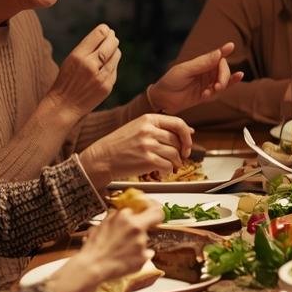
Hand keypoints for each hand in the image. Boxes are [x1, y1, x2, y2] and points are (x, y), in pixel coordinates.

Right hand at [46, 24, 119, 116]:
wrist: (63, 105)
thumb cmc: (66, 81)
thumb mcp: (70, 60)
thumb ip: (86, 49)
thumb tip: (105, 34)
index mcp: (77, 56)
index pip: (98, 35)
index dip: (105, 30)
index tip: (106, 30)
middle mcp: (90, 65)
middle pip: (110, 44)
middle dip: (113, 38)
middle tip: (113, 37)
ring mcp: (100, 76)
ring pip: (115, 55)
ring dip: (115, 50)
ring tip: (112, 49)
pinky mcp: (107, 86)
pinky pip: (114, 69)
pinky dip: (113, 64)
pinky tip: (109, 63)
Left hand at [74, 198, 162, 283]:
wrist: (91, 266)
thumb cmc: (114, 265)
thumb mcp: (140, 262)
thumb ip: (147, 251)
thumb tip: (147, 251)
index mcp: (137, 225)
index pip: (156, 212)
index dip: (159, 216)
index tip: (158, 219)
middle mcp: (123, 218)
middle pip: (137, 214)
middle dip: (139, 224)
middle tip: (137, 238)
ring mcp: (110, 219)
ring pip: (123, 218)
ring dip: (125, 227)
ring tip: (122, 244)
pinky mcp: (99, 223)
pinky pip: (111, 223)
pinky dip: (113, 231)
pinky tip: (111, 244)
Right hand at [77, 114, 193, 186]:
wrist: (101, 158)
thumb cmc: (118, 144)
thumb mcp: (137, 128)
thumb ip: (160, 128)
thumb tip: (189, 131)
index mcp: (148, 119)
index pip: (178, 123)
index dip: (187, 135)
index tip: (187, 144)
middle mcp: (149, 130)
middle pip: (177, 141)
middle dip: (182, 152)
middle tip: (179, 158)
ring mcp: (148, 145)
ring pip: (174, 154)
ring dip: (176, 163)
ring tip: (172, 166)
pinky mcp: (147, 160)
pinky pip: (168, 166)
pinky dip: (168, 171)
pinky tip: (163, 172)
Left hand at [148, 41, 243, 113]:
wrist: (162, 100)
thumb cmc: (170, 82)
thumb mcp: (185, 70)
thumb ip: (203, 63)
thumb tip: (220, 53)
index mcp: (201, 63)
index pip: (217, 57)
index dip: (224, 52)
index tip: (231, 47)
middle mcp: (206, 72)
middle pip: (223, 70)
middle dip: (223, 77)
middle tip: (217, 86)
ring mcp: (208, 83)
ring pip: (223, 81)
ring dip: (221, 86)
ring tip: (210, 92)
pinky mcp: (207, 95)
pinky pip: (221, 91)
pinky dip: (227, 86)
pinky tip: (236, 79)